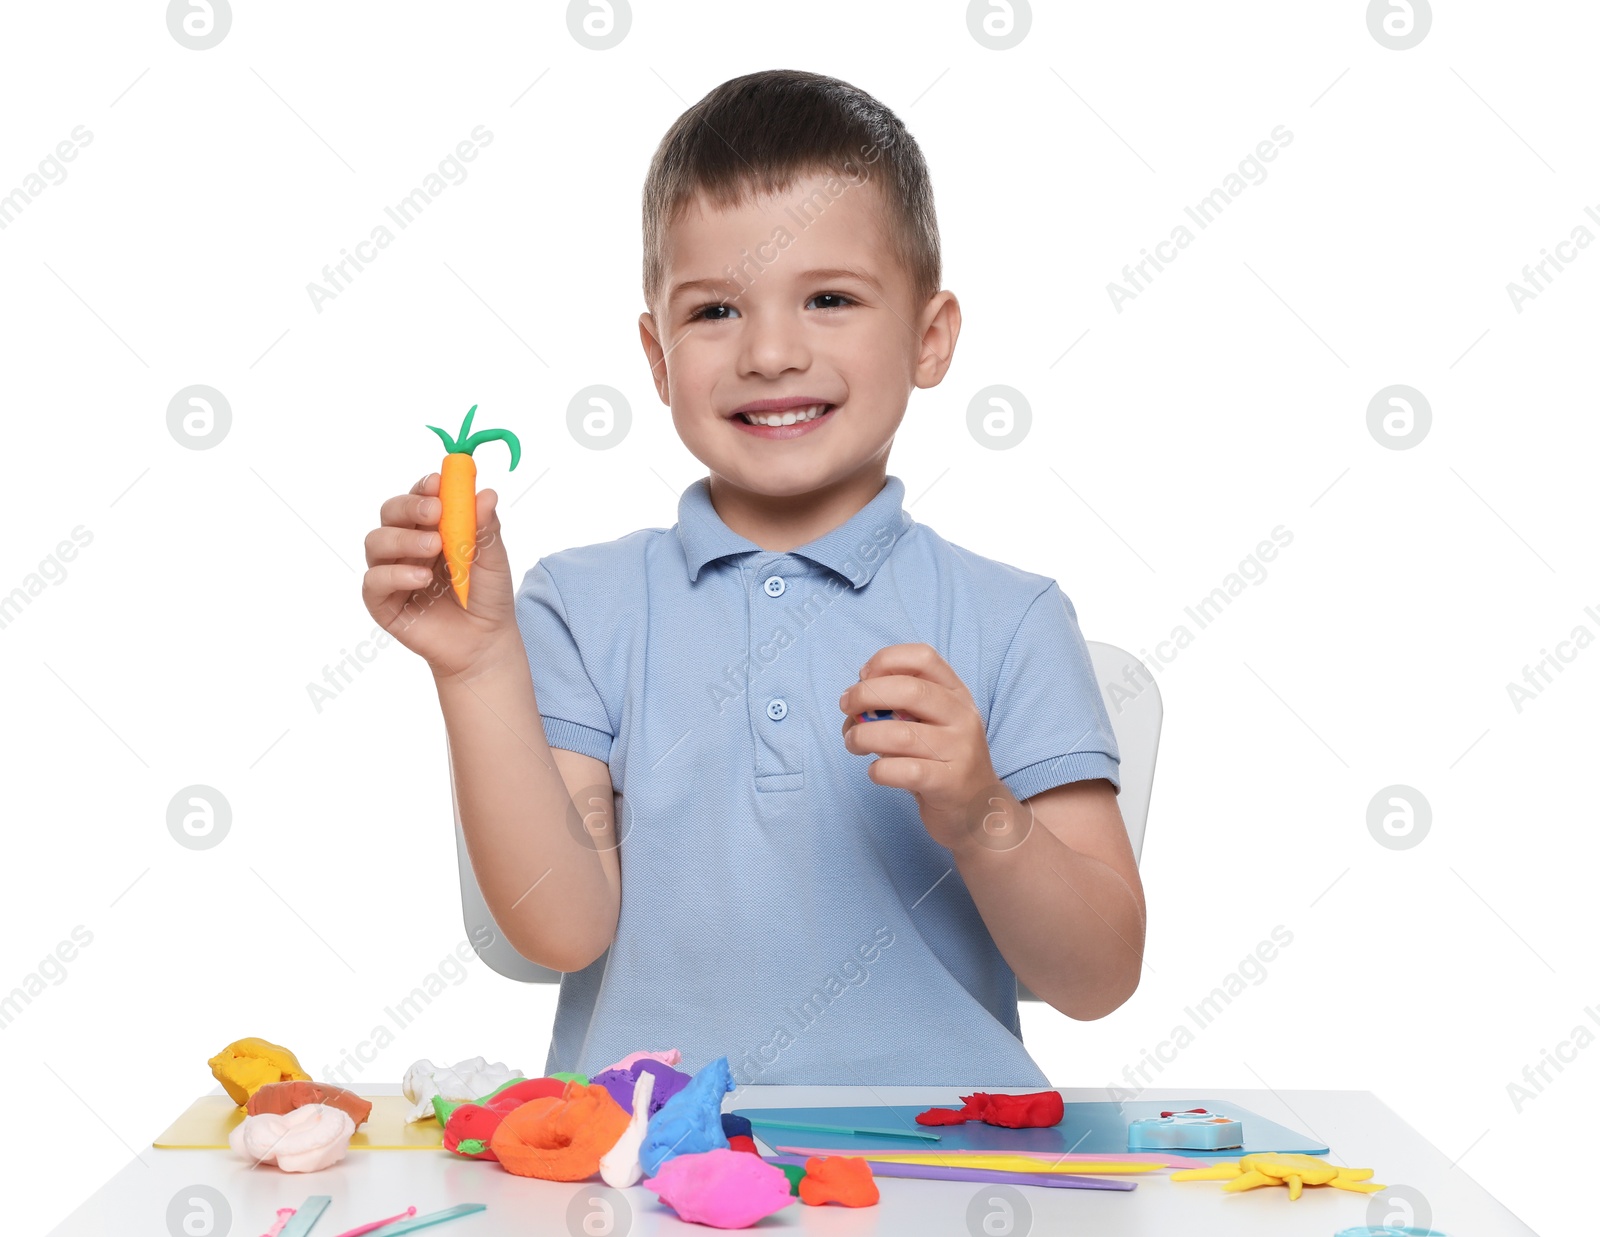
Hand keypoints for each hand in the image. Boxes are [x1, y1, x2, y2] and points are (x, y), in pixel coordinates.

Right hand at [361, 472, 519, 681]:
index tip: (439, 482)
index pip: (418, 498)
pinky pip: (374, 581)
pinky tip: (422, 578)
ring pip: (376, 542)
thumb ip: (486, 528)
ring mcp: (390, 572)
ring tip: (435, 548)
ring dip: (404, 539)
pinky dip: (396, 575)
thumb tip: (486, 493)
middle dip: (410, 506)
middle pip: (390, 513)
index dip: (424, 487)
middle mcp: (405, 545)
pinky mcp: (382, 603)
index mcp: (430, 527)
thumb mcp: (493, 559)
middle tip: (435, 512)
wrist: (485, 642)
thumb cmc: (487, 596)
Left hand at [839, 643, 1005, 850]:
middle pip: (910, 690)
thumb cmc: (942, 760)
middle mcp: (963, 717)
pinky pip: (904, 771)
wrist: (980, 811)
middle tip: (846, 707)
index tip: (863, 676)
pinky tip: (876, 772)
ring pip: (900, 733)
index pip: (924, 657)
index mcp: (957, 694)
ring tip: (853, 743)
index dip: (886, 660)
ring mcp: (960, 751)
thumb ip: (902, 705)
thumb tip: (854, 696)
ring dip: (863, 736)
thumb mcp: (934, 723)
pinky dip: (879, 770)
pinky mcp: (949, 784)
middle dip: (865, 695)